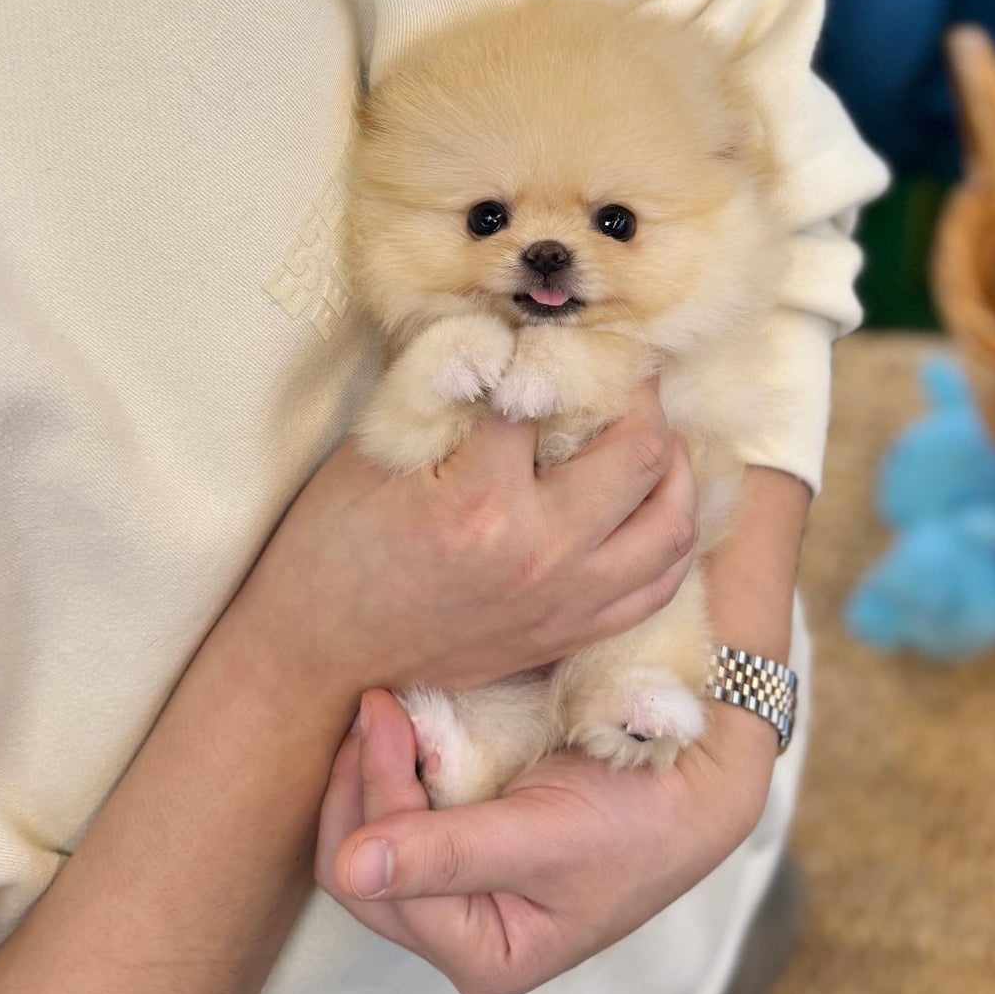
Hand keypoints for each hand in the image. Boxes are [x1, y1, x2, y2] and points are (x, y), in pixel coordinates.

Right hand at [238, 378, 697, 695]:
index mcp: (483, 499)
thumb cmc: (331, 553)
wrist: (318, 660)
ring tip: (653, 429)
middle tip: (624, 368)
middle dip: (640, 393)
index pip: (553, 393)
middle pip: (640, 450)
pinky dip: (670, 533)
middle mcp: (540, 553)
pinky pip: (660, 584)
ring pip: (673, 521)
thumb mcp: (375, 451)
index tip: (558, 333)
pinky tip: (655, 500)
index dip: (556, 351)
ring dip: (675, 463)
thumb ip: (444, 391)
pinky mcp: (570, 634)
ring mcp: (565, 601)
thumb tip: (499, 333)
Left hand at [315, 685, 778, 993]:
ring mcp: (460, 884)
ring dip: (370, 770)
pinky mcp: (465, 835)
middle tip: (377, 702)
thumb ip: (449, 854)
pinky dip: (393, 763)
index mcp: (486, 957)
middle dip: (360, 784)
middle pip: (361, 868)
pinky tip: (406, 721)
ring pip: (370, 835)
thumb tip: (352, 870)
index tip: (385, 708)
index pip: (386, 887)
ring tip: (387, 706)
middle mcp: (462, 932)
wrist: (697, 772)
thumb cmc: (640, 817)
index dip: (376, 795)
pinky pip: (401, 808)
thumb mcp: (546, 837)